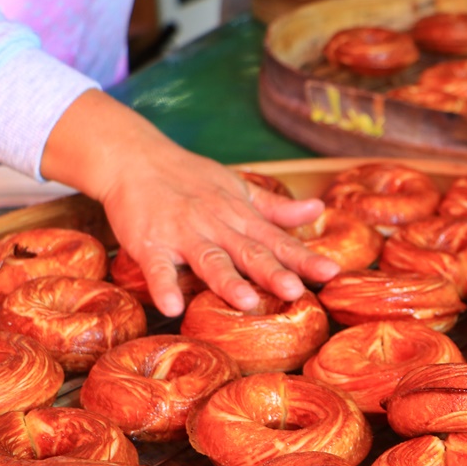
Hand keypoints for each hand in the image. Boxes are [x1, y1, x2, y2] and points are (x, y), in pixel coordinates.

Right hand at [40, 90, 339, 316]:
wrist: (135, 158)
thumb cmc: (191, 179)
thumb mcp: (238, 189)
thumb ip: (276, 208)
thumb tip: (318, 209)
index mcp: (240, 216)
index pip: (278, 240)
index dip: (304, 257)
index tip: (331, 272)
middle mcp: (217, 225)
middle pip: (249, 252)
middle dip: (273, 272)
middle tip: (297, 291)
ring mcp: (183, 235)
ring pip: (209, 259)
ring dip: (227, 280)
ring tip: (247, 302)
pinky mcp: (149, 244)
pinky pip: (157, 268)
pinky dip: (163, 286)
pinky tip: (172, 307)